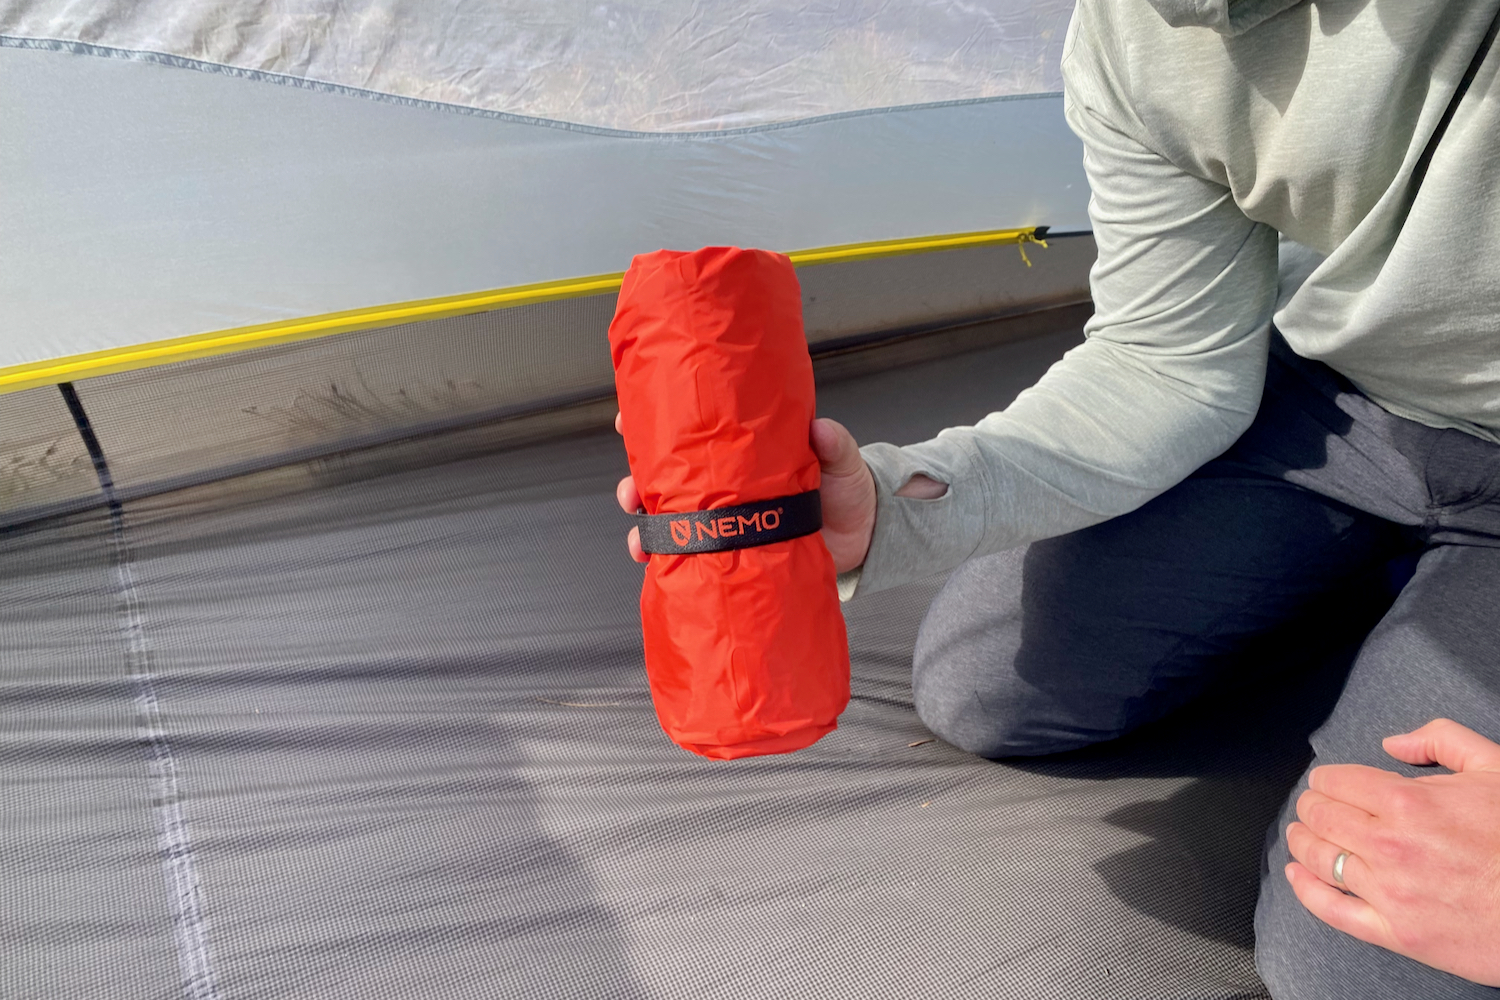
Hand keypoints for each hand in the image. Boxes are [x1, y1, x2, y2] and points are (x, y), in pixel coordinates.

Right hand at [613, 413, 941, 572]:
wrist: (863, 540)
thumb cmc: (847, 490)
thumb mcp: (842, 460)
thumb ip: (833, 444)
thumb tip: (820, 429)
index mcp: (739, 454)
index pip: (689, 432)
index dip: (652, 424)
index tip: (626, 419)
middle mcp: (723, 485)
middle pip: (665, 478)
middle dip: (636, 482)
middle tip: (631, 491)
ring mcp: (724, 520)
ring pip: (669, 518)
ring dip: (645, 527)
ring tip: (641, 538)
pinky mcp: (731, 552)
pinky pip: (690, 554)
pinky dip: (666, 559)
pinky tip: (654, 562)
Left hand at [1285, 718, 1499, 985]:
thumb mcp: (1495, 768)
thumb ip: (1440, 741)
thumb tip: (1394, 742)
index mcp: (1408, 802)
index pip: (1334, 783)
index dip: (1326, 780)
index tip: (1327, 783)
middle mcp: (1390, 847)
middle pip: (1320, 817)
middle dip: (1312, 807)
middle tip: (1314, 806)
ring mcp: (1390, 892)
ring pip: (1319, 859)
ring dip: (1303, 841)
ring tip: (1303, 834)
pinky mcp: (1398, 932)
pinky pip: (1333, 911)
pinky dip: (1306, 891)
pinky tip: (1299, 877)